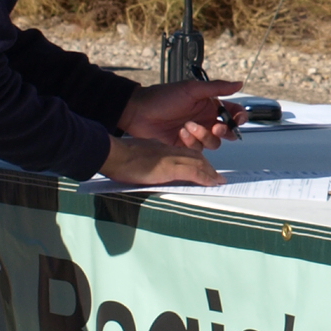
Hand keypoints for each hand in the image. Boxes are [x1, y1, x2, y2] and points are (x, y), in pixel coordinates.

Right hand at [100, 137, 221, 186]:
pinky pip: (193, 172)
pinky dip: (205, 178)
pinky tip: (213, 183)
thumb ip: (145, 161)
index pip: (182, 152)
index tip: (201, 166)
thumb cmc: (116, 156)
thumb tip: (147, 170)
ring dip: (210, 172)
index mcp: (159, 147)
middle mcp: (167, 150)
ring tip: (218, 181)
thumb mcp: (135, 156)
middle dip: (206, 166)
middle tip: (216, 175)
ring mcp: (170, 158)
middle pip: (194, 156)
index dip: (194, 159)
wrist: (112, 153)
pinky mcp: (169, 168)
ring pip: (198, 162)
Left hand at [121, 78, 245, 149]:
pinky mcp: (186, 145)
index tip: (237, 118)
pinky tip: (181, 132)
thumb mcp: (191, 89)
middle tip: (216, 127)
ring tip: (189, 125)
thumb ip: (217, 88)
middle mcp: (205, 119)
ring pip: (213, 142)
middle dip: (225, 131)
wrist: (139, 112)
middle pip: (227, 131)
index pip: (232, 112)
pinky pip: (198, 149)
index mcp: (209, 104)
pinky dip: (191, 141)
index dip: (239, 117)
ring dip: (204, 135)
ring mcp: (196, 133)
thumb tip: (238, 83)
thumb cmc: (162, 97)